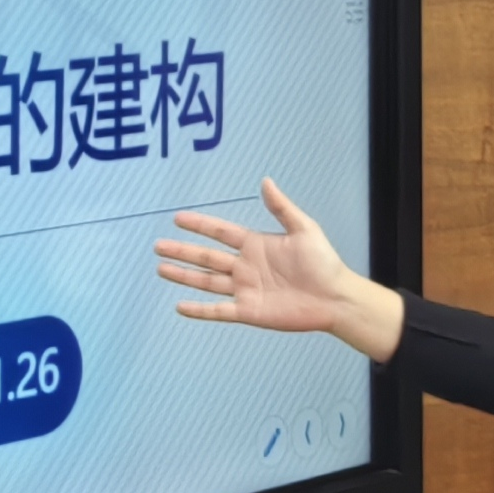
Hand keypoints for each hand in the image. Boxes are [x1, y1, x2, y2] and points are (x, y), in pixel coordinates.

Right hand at [153, 179, 406, 359]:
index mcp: (255, 244)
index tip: (178, 218)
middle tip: (158, 245)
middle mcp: (245, 267)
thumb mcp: (304, 229)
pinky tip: (180, 307)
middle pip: (206, 257)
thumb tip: (266, 181)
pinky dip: (199, 310)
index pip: (220, 232)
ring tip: (161, 269)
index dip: (199, 225)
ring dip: (183, 275)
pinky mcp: (248, 311)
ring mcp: (244, 290)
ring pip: (206, 282)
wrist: (334, 297)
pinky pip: (218, 310)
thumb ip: (281, 208)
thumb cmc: (323, 262)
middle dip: (182, 251)